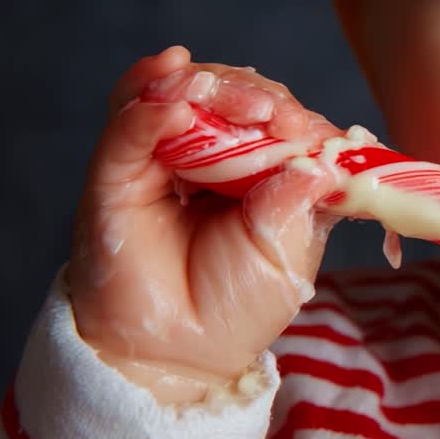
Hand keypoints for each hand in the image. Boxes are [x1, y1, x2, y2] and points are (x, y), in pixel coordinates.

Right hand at [67, 46, 343, 402]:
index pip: (274, 112)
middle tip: (273, 115)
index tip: (307, 131)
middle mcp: (210, 151)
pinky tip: (173, 107)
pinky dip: (149, 111)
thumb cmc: (238, 302)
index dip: (290, 113)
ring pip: (177, 94)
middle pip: (226, 92)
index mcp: (260, 164)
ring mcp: (162, 157)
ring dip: (202, 86)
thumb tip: (322, 160)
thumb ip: (301, 201)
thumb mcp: (288, 251)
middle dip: (250, 93)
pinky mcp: (117, 175)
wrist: (179, 353)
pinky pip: (127, 129)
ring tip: (219, 96)